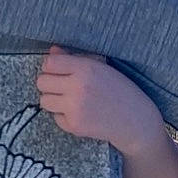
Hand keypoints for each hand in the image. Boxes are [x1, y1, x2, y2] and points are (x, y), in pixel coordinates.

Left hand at [36, 48, 166, 153]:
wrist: (135, 120)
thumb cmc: (121, 91)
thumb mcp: (101, 68)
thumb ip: (74, 59)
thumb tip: (52, 51)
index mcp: (86, 68)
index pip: (49, 63)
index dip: (51, 67)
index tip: (58, 71)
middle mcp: (78, 87)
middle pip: (41, 82)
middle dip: (49, 84)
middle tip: (62, 86)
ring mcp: (75, 108)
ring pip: (44, 101)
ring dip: (53, 100)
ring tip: (69, 100)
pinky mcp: (74, 126)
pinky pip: (55, 117)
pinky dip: (63, 116)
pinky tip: (80, 113)